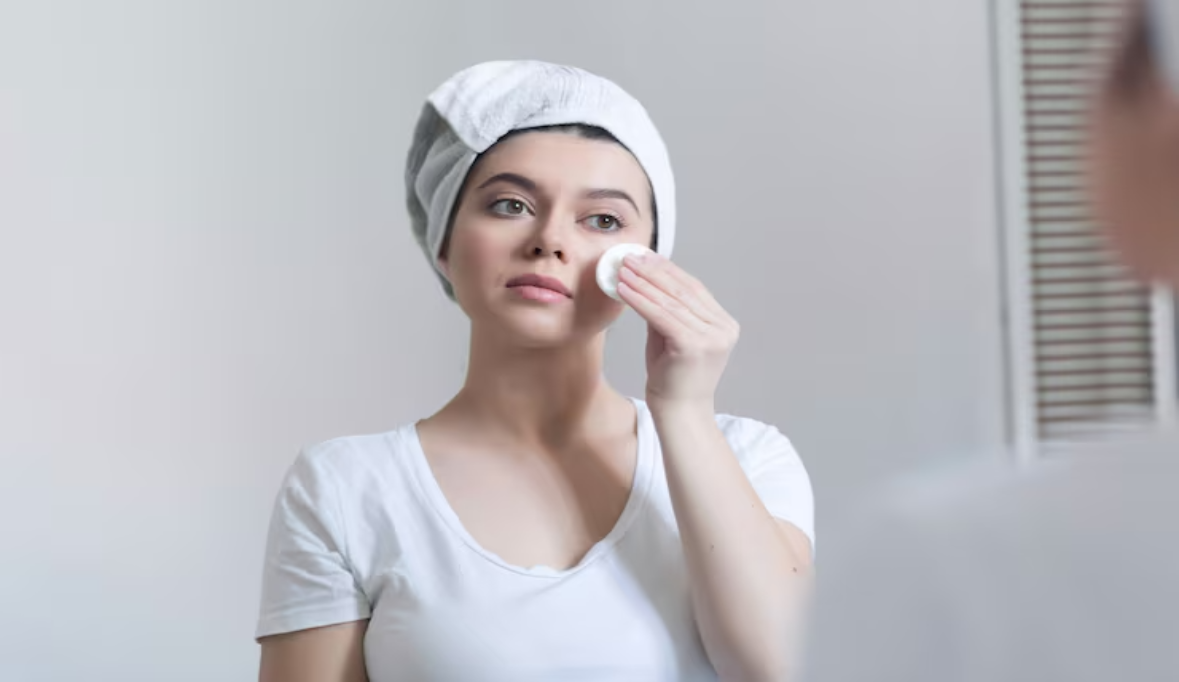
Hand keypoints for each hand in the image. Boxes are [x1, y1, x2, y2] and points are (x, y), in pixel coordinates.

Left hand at [616, 252, 739, 409]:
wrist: (679, 414)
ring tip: (622, 269)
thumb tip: (646, 280)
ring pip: (671, 301)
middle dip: (654, 271)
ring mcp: (712, 337)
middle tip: (630, 257)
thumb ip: (666, 310)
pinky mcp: (694, 346)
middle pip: (683, 291)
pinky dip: (640, 300)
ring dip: (643, 282)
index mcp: (723, 324)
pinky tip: (623, 289)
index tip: (645, 256)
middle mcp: (723, 328)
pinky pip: (662, 316)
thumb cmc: (673, 378)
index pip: (693, 288)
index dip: (668, 270)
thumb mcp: (671, 337)